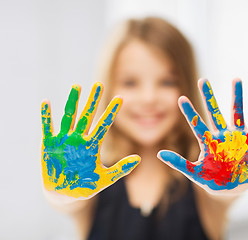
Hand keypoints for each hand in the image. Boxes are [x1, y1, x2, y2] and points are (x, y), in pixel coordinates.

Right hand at [41, 82, 139, 198]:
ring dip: (72, 102)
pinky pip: (47, 128)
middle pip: (87, 116)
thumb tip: (138, 158)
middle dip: (93, 100)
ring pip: (69, 117)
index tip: (120, 98)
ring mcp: (64, 140)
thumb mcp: (105, 178)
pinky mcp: (49, 145)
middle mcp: (79, 138)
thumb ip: (121, 168)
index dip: (112, 112)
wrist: (65, 195)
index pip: (104, 125)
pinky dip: (46, 116)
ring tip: (77, 86)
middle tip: (99, 84)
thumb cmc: (85, 186)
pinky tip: (46, 102)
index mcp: (92, 145)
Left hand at [158, 79, 247, 194]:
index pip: (196, 124)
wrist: (231, 186)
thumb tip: (159, 154)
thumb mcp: (194, 172)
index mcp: (208, 141)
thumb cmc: (212, 178)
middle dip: (208, 97)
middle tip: (202, 80)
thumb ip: (179, 163)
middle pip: (214, 112)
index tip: (180, 98)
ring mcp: (237, 137)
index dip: (189, 112)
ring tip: (236, 79)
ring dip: (236, 97)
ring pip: (236, 113)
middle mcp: (222, 135)